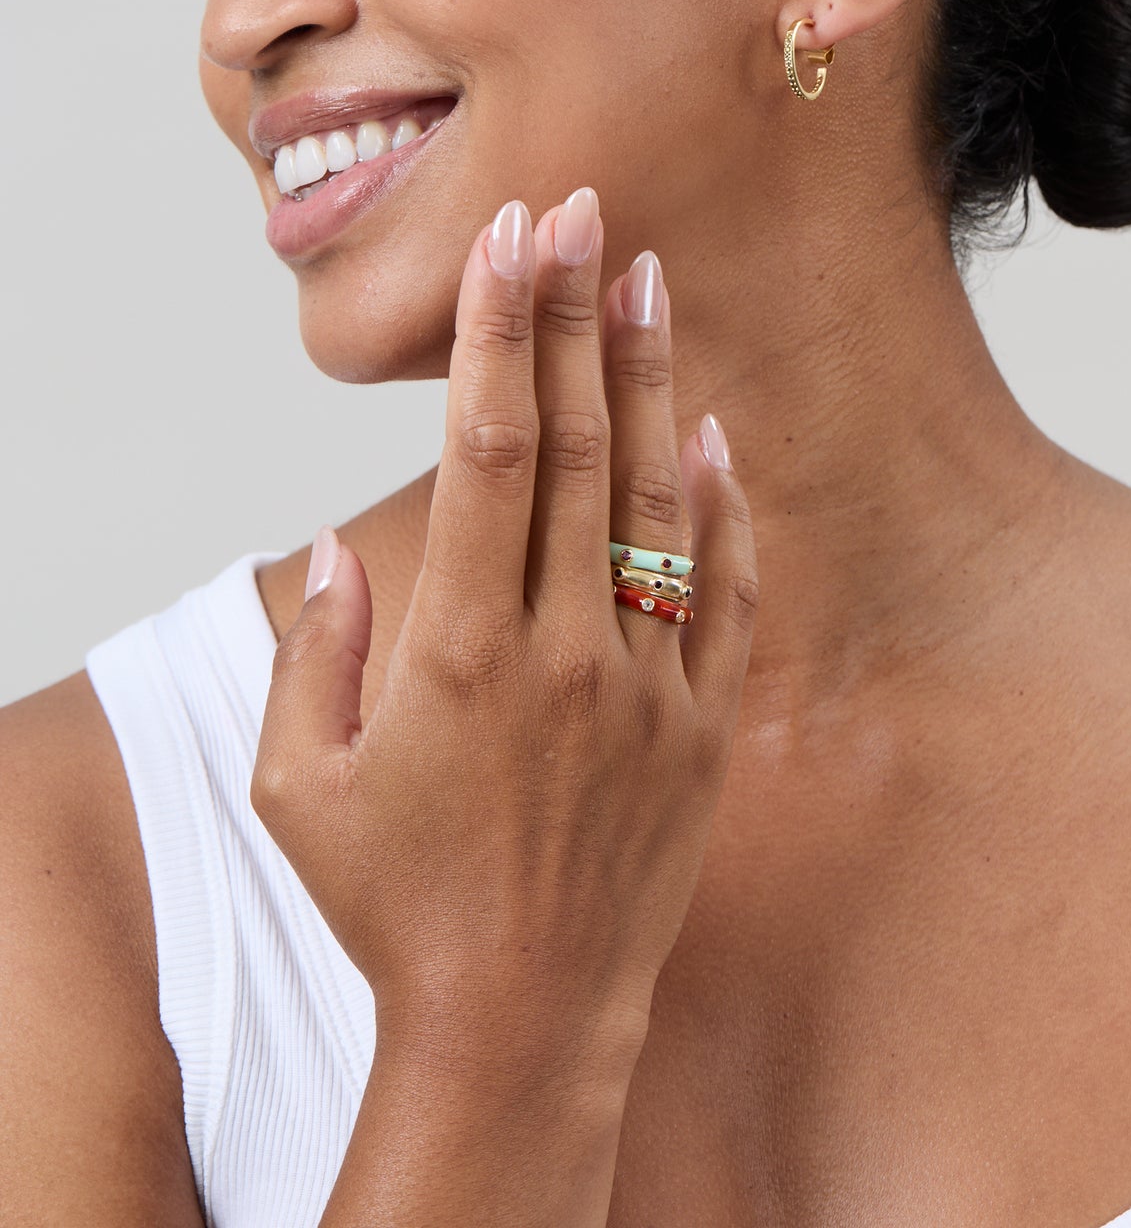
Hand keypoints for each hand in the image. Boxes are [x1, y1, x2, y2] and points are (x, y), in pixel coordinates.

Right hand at [250, 189, 758, 1093]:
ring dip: (651, 381)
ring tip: (650, 279)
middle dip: (575, 318)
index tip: (513, 241)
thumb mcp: (298, 788)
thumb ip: (309, 654)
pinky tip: (712, 431)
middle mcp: (559, 652)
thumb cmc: (394, 903)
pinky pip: (724, 595)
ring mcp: (644, 688)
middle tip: (583, 212)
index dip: (502, 334)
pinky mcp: (703, 731)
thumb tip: (338, 546)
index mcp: (455, 652)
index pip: (486, 450)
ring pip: (656, 500)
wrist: (521, 1026)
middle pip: (575, 448)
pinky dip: (721, 509)